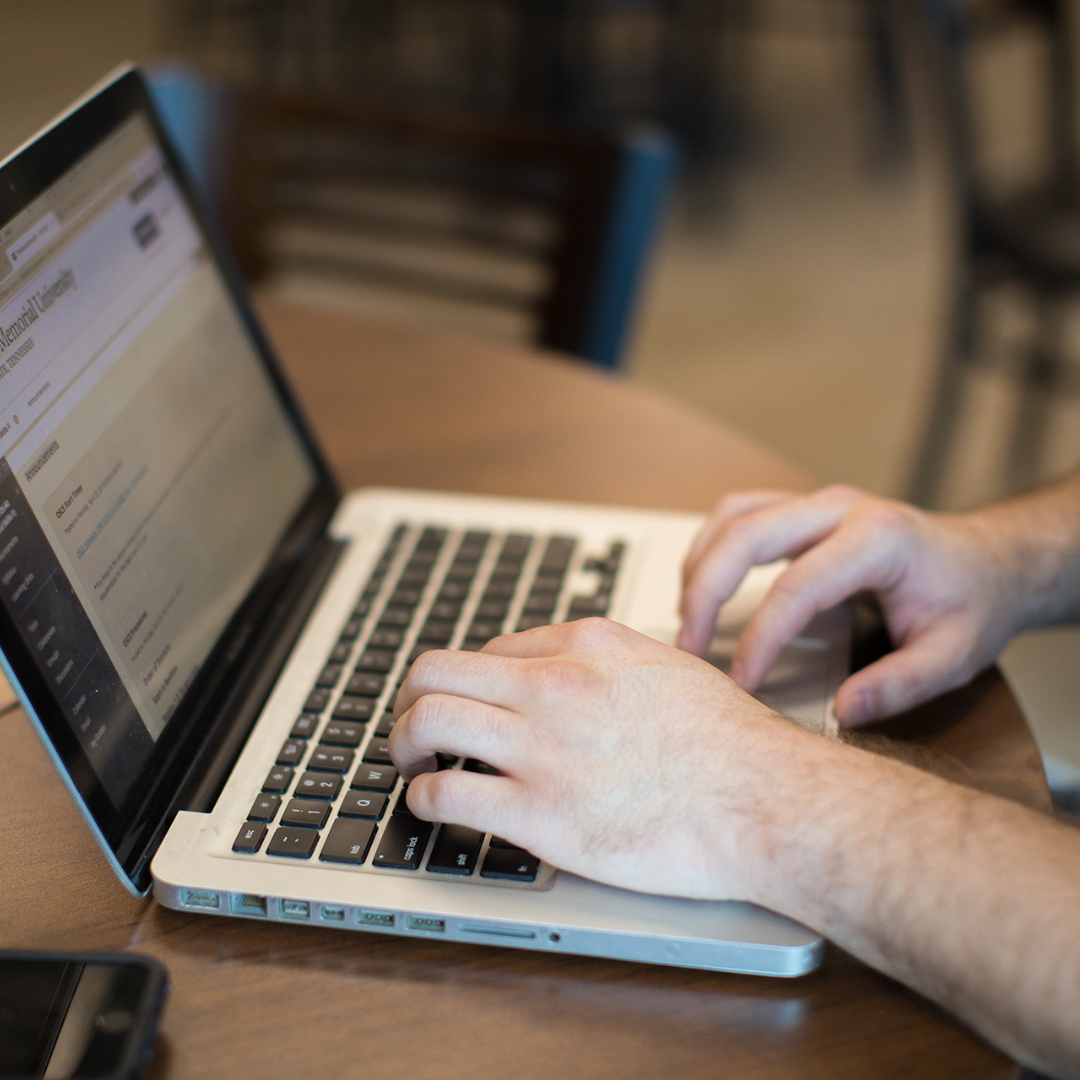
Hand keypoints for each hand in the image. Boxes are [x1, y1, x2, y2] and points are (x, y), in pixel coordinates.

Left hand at [389, 618, 801, 899]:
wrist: (765, 800)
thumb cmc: (731, 743)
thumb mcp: (668, 668)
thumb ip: (609, 663)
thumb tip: (570, 670)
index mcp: (587, 645)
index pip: (493, 648)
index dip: (471, 679)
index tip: (469, 703)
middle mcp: (554, 685)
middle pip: (436, 670)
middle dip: (410, 697)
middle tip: (412, 723)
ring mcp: (542, 747)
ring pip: (426, 720)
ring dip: (402, 742)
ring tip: (410, 761)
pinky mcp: (539, 812)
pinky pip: (445, 792)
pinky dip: (423, 797)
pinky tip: (433, 803)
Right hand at [677, 485, 1028, 725]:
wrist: (985, 560)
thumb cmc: (969, 602)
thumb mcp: (955, 654)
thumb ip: (902, 685)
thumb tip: (845, 711)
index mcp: (880, 539)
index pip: (797, 586)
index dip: (761, 637)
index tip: (741, 681)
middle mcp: (841, 509)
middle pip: (746, 535)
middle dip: (704, 592)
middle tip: (689, 647)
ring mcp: (818, 503)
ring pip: (733, 516)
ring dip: (699, 565)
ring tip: (688, 620)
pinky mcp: (802, 509)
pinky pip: (739, 513)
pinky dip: (711, 546)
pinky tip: (702, 584)